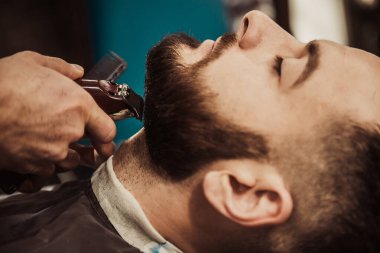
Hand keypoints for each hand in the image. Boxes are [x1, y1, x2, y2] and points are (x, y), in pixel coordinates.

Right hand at [0, 51, 116, 191]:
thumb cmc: (3, 84)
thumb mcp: (33, 62)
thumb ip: (62, 68)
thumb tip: (77, 72)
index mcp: (79, 106)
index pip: (108, 131)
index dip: (106, 136)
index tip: (103, 138)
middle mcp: (71, 132)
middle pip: (86, 148)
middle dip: (80, 143)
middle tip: (68, 136)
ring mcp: (53, 152)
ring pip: (68, 161)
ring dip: (62, 154)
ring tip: (46, 140)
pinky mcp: (34, 167)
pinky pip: (46, 171)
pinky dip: (42, 164)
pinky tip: (32, 149)